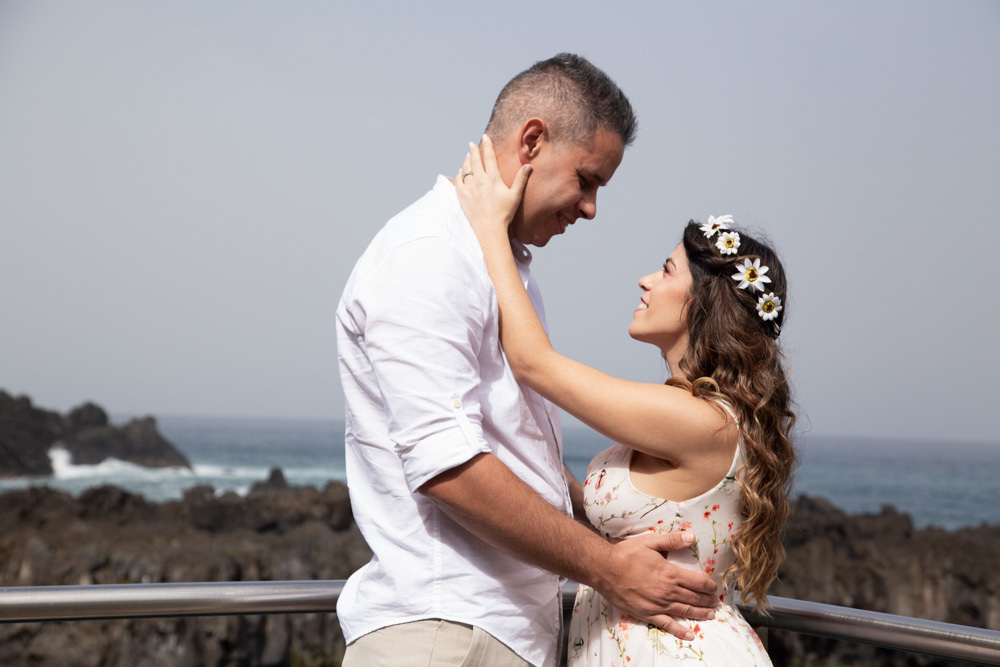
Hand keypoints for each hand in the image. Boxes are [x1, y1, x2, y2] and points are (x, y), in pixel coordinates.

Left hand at [454, 134, 531, 248]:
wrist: (490, 228)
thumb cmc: (504, 213)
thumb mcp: (515, 196)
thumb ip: (521, 179)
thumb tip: (528, 166)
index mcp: (493, 179)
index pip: (489, 157)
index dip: (487, 145)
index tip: (485, 137)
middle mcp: (480, 180)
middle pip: (474, 160)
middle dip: (473, 150)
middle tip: (472, 143)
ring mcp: (469, 188)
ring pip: (465, 168)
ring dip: (466, 160)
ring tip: (467, 155)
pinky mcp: (462, 196)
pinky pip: (458, 180)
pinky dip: (460, 173)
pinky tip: (461, 171)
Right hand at [595, 531, 718, 640]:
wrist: (604, 569)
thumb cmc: (626, 554)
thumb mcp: (649, 541)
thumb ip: (671, 540)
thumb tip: (692, 536)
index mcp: (670, 573)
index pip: (697, 582)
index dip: (708, 585)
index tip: (714, 587)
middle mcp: (667, 591)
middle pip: (694, 598)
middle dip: (707, 600)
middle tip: (715, 601)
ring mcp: (658, 605)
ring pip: (685, 611)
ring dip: (700, 613)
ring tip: (710, 614)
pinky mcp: (647, 614)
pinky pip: (667, 624)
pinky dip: (680, 631)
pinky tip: (690, 634)